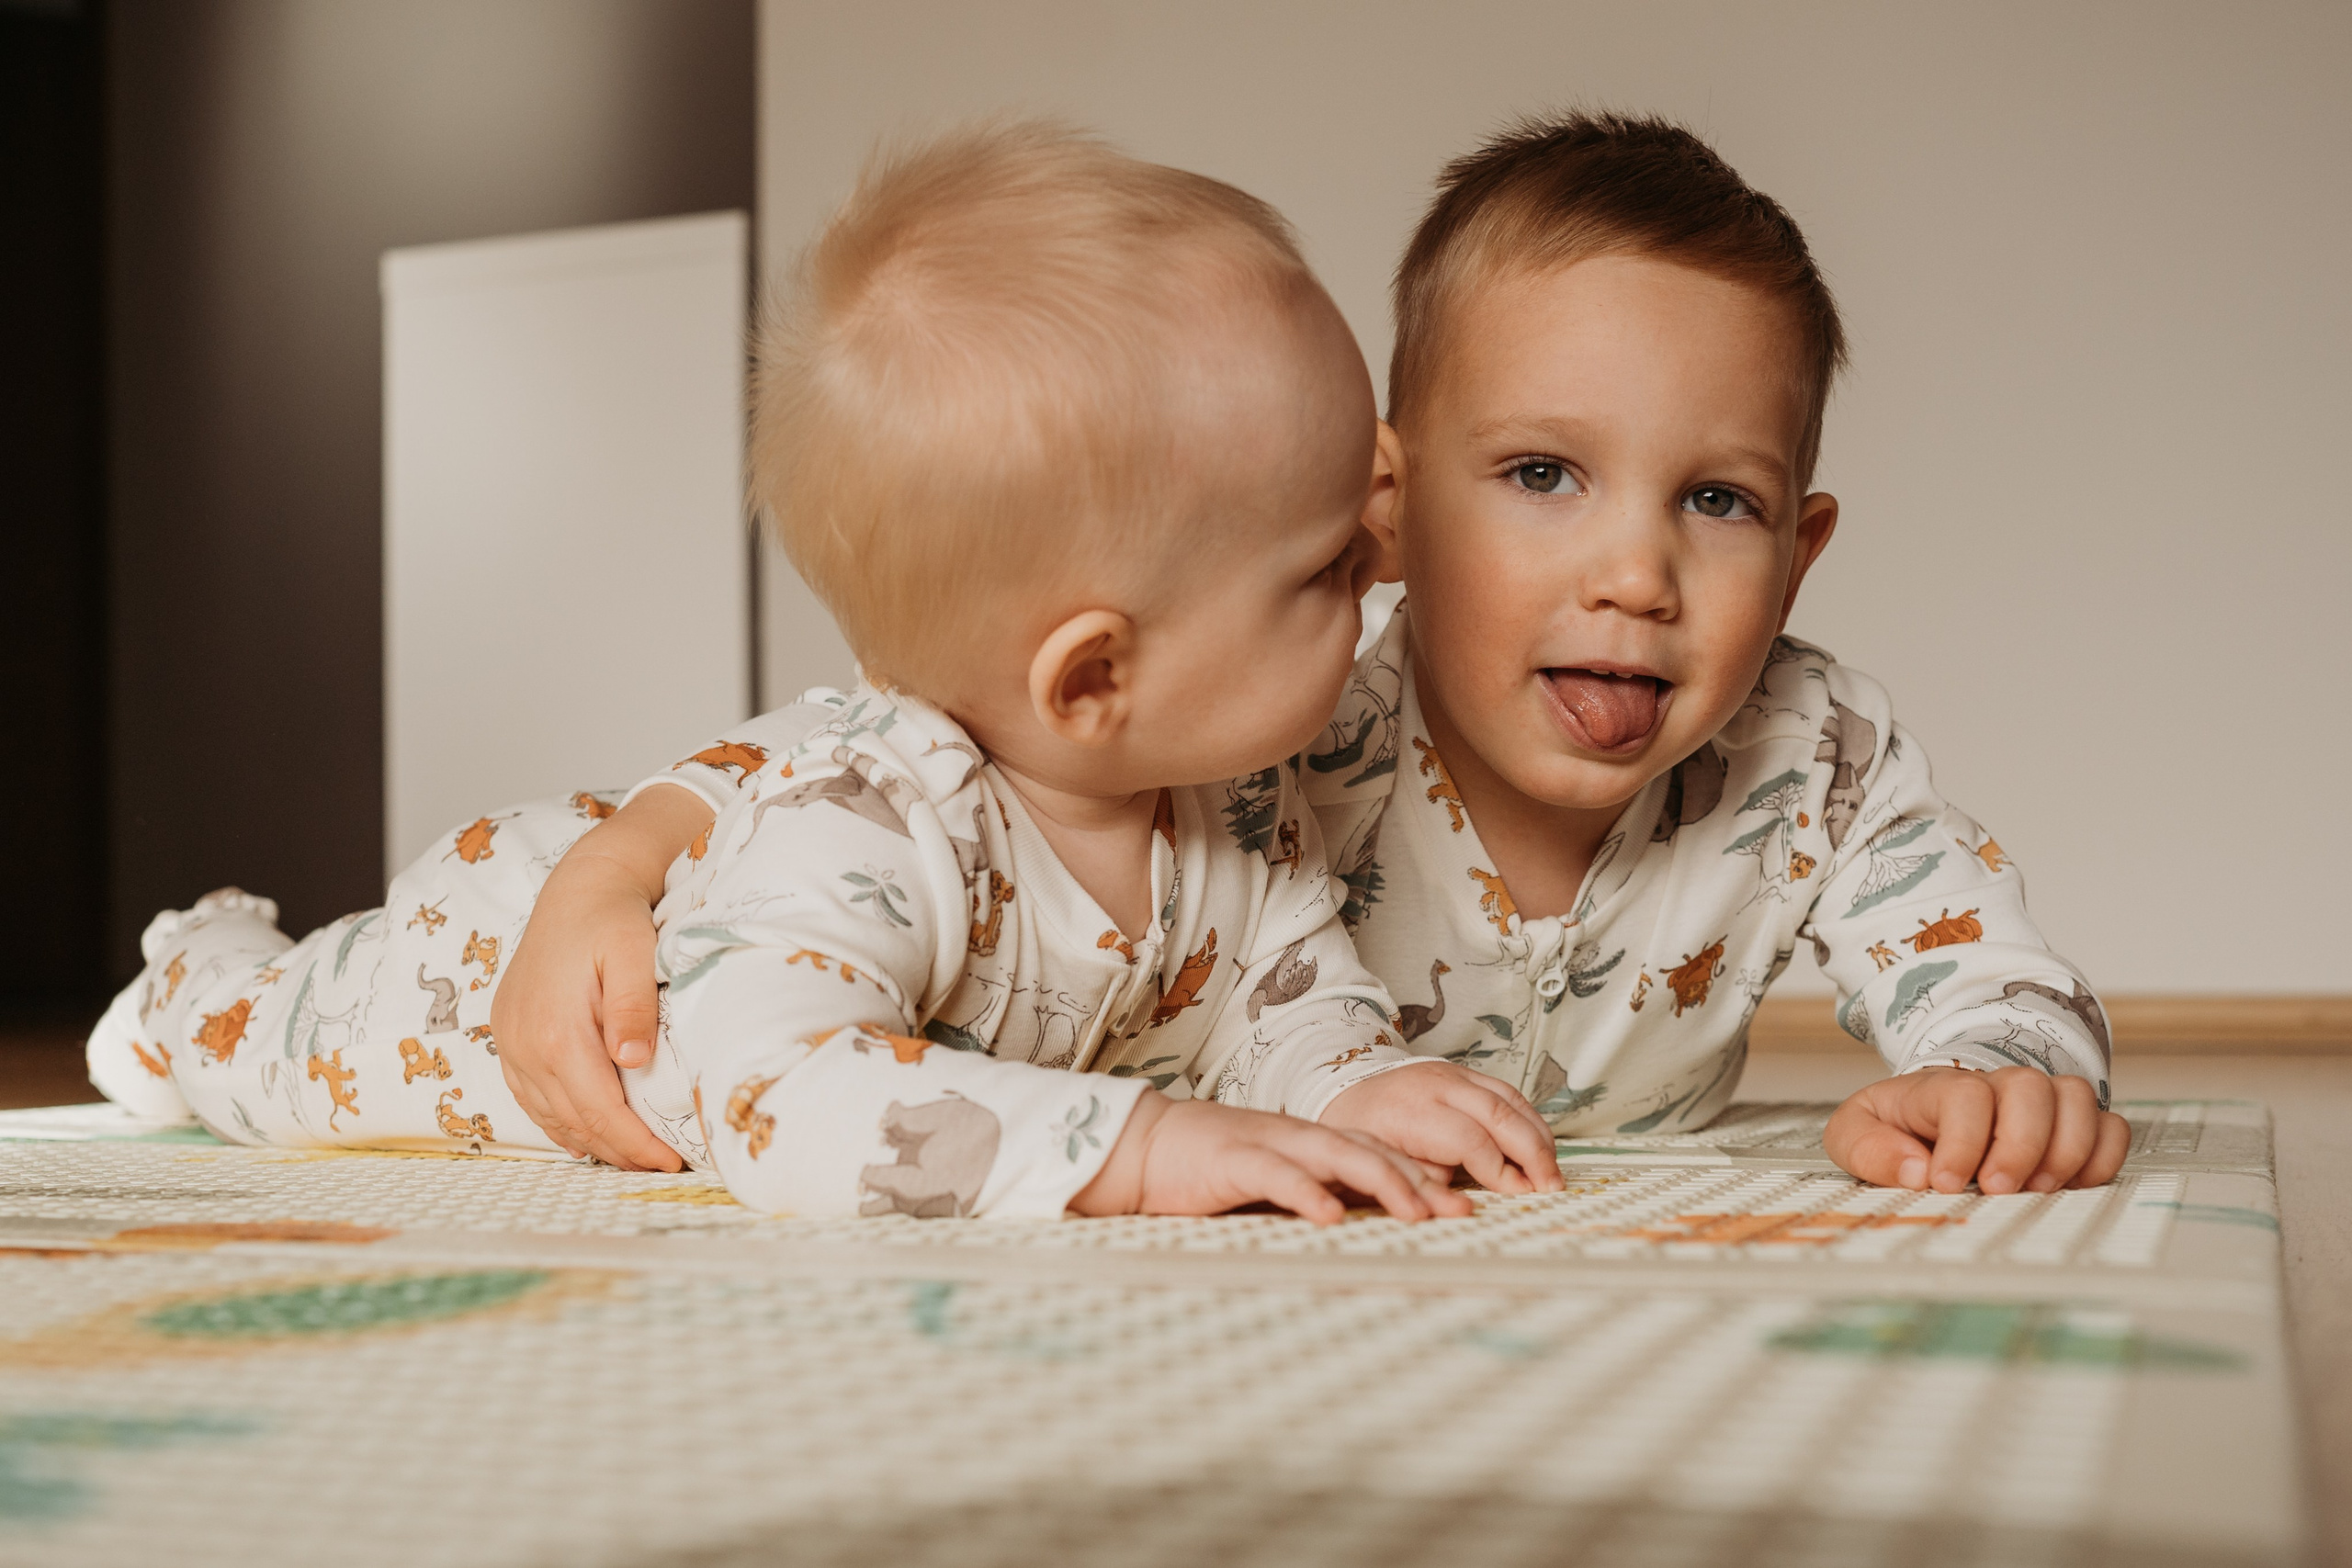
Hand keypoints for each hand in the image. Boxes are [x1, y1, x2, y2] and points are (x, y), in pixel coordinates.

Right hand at [490, 786, 712, 1170]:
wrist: (578, 888)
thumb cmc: (614, 919)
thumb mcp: (634, 954)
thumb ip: (634, 1007)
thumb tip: (633, 1061)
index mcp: (557, 1030)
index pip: (598, 1110)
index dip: (635, 1143)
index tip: (671, 1162)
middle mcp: (524, 1043)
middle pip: (573, 1120)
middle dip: (619, 1151)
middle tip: (662, 1166)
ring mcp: (511, 1041)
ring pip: (548, 1114)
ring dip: (590, 1141)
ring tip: (633, 1158)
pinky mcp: (509, 1035)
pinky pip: (530, 1095)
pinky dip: (560, 1121)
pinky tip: (586, 1134)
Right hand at [1070, 1095, 1471, 1224]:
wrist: (1144, 1145)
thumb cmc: (1209, 1169)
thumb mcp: (1274, 1178)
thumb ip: (1315, 1191)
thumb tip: (1364, 1221)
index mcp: (1311, 1142)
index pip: (1380, 1153)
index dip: (1425, 1177)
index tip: (1463, 1206)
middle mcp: (1300, 1137)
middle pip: (1373, 1151)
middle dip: (1421, 1182)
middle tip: (1461, 1211)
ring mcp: (1269, 1144)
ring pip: (1338, 1156)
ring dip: (1383, 1182)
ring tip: (1416, 1212)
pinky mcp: (1233, 1160)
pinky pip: (1277, 1175)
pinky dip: (1307, 1193)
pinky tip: (1331, 1216)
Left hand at [1319, 1060, 1564, 1194]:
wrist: (1347, 1090)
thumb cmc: (1363, 1134)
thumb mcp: (1382, 1163)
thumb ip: (1427, 1178)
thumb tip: (1471, 1195)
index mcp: (1413, 1109)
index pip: (1470, 1139)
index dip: (1500, 1169)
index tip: (1520, 1194)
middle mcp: (1438, 1084)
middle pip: (1499, 1114)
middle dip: (1532, 1152)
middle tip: (1552, 1186)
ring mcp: (1454, 1073)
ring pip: (1511, 1098)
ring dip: (1538, 1135)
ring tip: (1552, 1170)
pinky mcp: (1466, 1072)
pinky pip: (1507, 1092)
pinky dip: (1528, 1120)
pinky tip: (1538, 1146)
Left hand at [1823, 1067, 2128, 1193]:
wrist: (1921, 1118)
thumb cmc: (1892, 1129)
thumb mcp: (1853, 1134)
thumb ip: (1867, 1149)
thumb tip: (1914, 1171)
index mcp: (1939, 1086)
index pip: (1965, 1096)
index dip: (1963, 1142)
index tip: (1948, 1183)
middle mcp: (1995, 1086)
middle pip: (2029, 1088)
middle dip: (2020, 1145)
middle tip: (1999, 1189)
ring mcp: (2038, 1102)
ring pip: (2075, 1099)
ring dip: (2066, 1150)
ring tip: (2038, 1190)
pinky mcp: (2071, 1125)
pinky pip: (2109, 1126)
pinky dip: (2103, 1157)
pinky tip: (2074, 1186)